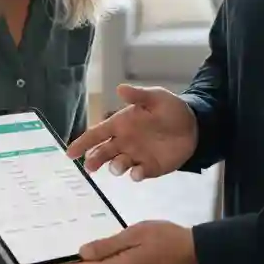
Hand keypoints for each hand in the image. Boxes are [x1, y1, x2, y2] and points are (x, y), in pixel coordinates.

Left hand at [47, 220, 198, 263]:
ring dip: (91, 261)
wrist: (192, 252)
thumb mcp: (135, 234)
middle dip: (75, 261)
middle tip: (60, 242)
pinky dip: (105, 262)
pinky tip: (105, 247)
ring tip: (80, 241)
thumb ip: (108, 245)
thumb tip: (82, 253)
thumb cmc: (164, 238)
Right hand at [67, 84, 197, 179]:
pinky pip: (139, 173)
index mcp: (121, 124)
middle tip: (90, 166)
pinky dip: (136, 174)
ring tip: (116, 166)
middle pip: (103, 152)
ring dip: (115, 166)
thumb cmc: (170, 109)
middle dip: (95, 159)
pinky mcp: (150, 168)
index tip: (70, 152)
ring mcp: (136, 156)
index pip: (97, 134)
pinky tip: (137, 172)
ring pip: (118, 164)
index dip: (82, 143)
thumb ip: (138, 96)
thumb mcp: (156, 97)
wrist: (194, 125)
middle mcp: (124, 142)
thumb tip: (120, 89)